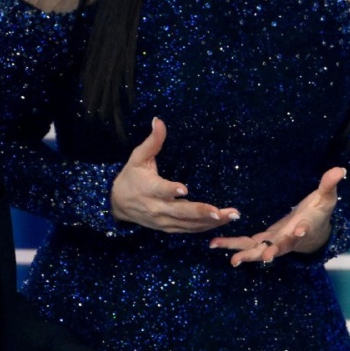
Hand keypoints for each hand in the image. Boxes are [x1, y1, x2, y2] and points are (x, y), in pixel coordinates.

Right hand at [111, 118, 238, 232]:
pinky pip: (189, 230)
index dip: (171, 190)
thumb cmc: (131, 177)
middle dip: (201, 212)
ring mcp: (163, 221)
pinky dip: (206, 228)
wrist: (117, 204)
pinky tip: (223, 221)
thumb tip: (159, 120)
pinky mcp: (169, 228)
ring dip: (211, 222)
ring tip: (232, 216)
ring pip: (188, 224)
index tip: (184, 189)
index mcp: (148, 188)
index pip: (160, 190)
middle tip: (220, 212)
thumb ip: (152, 142)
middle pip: (180, 212)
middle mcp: (156, 207)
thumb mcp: (137, 158)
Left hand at [210, 167, 344, 266]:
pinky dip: (232, 245)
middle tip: (265, 257)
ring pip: (259, 250)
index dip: (302, 230)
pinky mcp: (264, 240)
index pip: (304, 229)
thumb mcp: (326, 197)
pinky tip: (215, 244)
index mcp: (304, 227)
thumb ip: (329, 185)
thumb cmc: (319, 213)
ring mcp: (274, 242)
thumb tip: (340, 169)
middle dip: (272, 252)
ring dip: (245, 253)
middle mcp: (288, 239)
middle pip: (280, 247)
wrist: (314, 233)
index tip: (299, 230)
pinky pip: (246, 244)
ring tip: (232, 259)